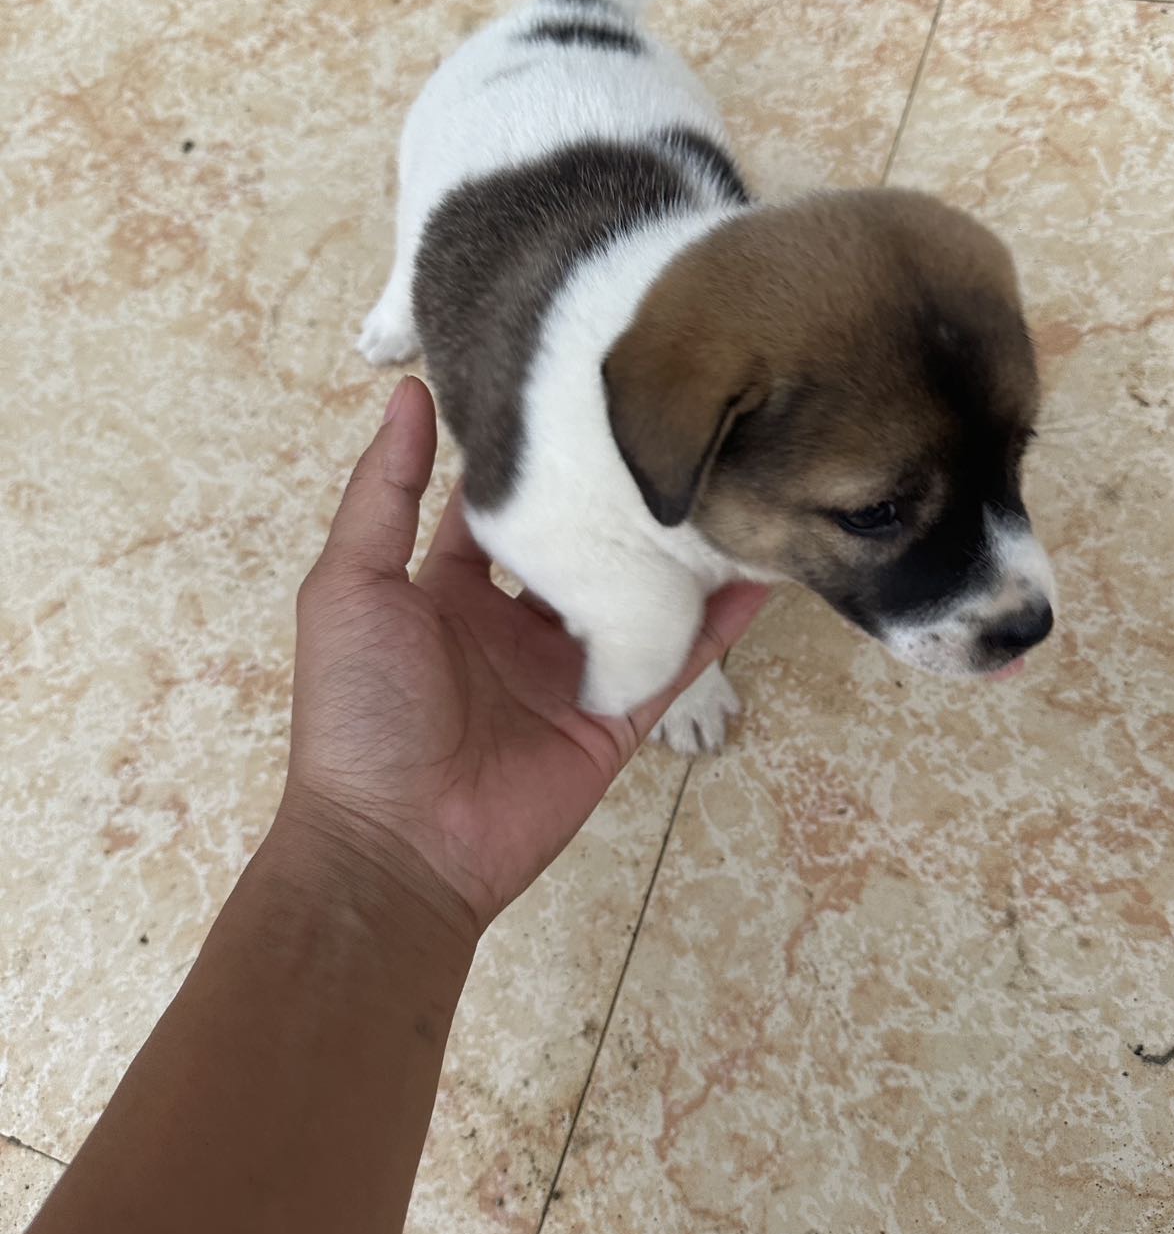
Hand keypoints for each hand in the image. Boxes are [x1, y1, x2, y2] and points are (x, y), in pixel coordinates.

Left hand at [278, 377, 767, 940]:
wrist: (395, 845)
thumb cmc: (360, 709)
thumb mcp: (350, 584)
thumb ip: (382, 493)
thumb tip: (406, 389)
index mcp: (446, 591)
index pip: (501, 507)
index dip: (536, 459)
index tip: (584, 396)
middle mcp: (514, 624)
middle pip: (580, 548)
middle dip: (617, 500)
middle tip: (676, 428)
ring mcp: (570, 673)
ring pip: (635, 598)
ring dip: (678, 552)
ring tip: (735, 481)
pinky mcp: (615, 720)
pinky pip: (673, 661)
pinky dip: (716, 624)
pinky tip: (762, 572)